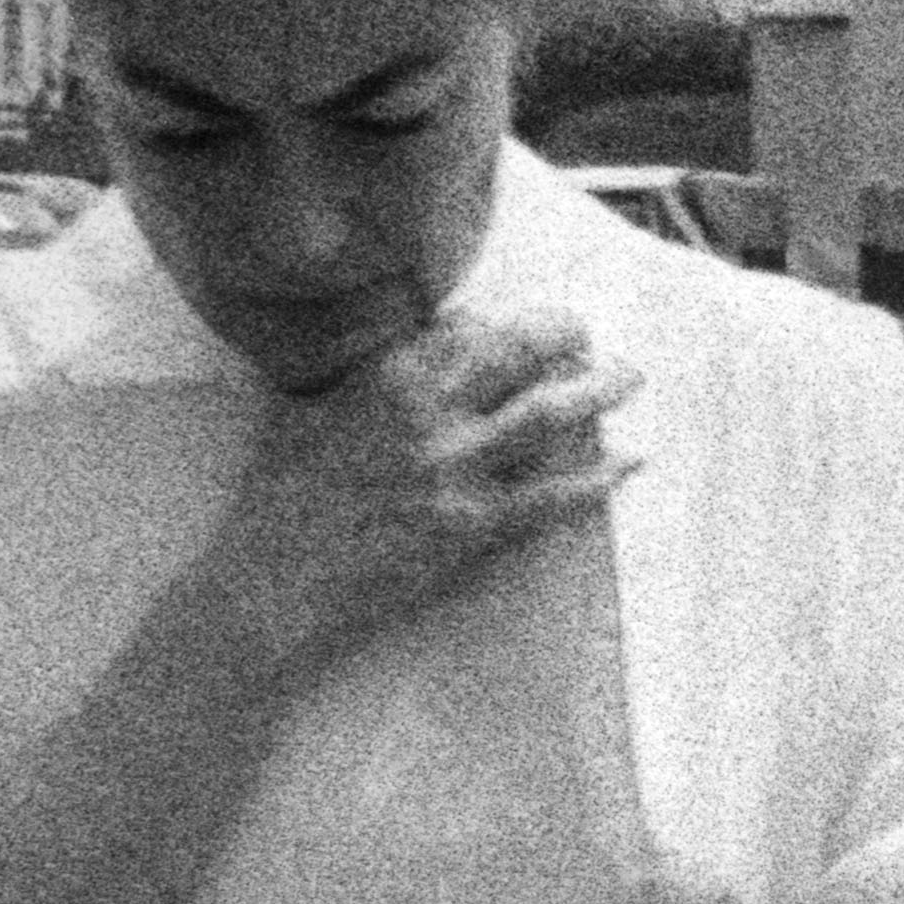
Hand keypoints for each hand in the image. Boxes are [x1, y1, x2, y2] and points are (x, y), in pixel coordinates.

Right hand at [215, 307, 638, 684]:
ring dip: (597, 391)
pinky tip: (629, 465)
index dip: (501, 321)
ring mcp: (453, 469)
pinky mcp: (469, 528)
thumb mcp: (314, 408)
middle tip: (588, 331)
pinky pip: (550, 499)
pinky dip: (596, 481)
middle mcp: (427, 409)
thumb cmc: (281, 499)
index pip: (466, 324)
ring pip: (546, 414)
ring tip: (630, 376)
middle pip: (518, 349)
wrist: (274, 582)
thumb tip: (418, 355)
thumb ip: (371, 376)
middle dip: (565, 333)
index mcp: (386, 371)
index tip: (519, 324)